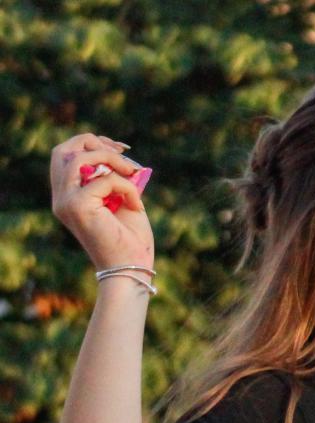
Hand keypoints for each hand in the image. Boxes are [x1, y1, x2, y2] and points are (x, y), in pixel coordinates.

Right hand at [49, 134, 153, 270]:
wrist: (133, 269)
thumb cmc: (131, 240)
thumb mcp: (124, 200)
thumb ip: (116, 178)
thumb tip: (121, 154)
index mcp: (68, 195)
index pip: (65, 155)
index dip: (91, 143)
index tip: (121, 149)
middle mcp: (61, 198)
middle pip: (63, 151)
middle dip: (95, 144)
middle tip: (125, 155)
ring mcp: (66, 202)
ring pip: (78, 158)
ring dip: (110, 158)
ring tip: (133, 173)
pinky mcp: (77, 207)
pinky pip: (104, 180)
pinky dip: (126, 186)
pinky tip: (136, 205)